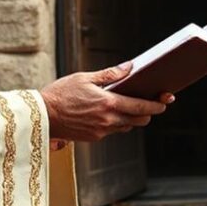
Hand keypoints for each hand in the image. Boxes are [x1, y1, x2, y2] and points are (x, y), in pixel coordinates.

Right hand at [40, 62, 173, 141]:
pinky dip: (117, 123)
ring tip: (131, 107)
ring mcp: (101, 131)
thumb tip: (129, 68)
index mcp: (107, 103)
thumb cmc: (60, 93)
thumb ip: (110, 74)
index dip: (156, 105)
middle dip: (148, 113)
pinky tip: (111, 113)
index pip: (140, 107)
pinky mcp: (93, 138)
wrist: (41, 116)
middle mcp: (107, 120)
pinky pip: (112, 131)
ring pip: (126, 127)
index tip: (165, 102)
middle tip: (152, 104)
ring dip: (132, 119)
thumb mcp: (85, 77)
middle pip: (138, 121)